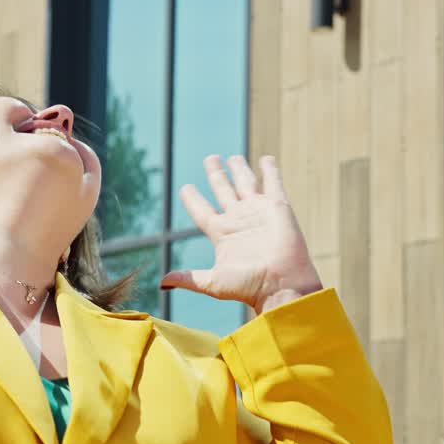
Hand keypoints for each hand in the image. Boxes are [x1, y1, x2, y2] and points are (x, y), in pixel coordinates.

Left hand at [159, 155, 322, 313]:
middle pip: (223, 190)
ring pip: (245, 183)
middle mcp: (238, 220)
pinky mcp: (278, 207)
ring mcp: (258, 212)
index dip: (193, 199)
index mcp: (221, 234)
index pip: (202, 211)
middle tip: (210, 158)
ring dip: (239, 169)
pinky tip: (266, 159)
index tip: (185, 188)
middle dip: (217, 174)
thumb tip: (161, 282)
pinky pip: (273, 183)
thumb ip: (188, 278)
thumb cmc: (249, 286)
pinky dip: (270, 170)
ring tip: (233, 157)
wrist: (282, 286)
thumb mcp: (213, 282)